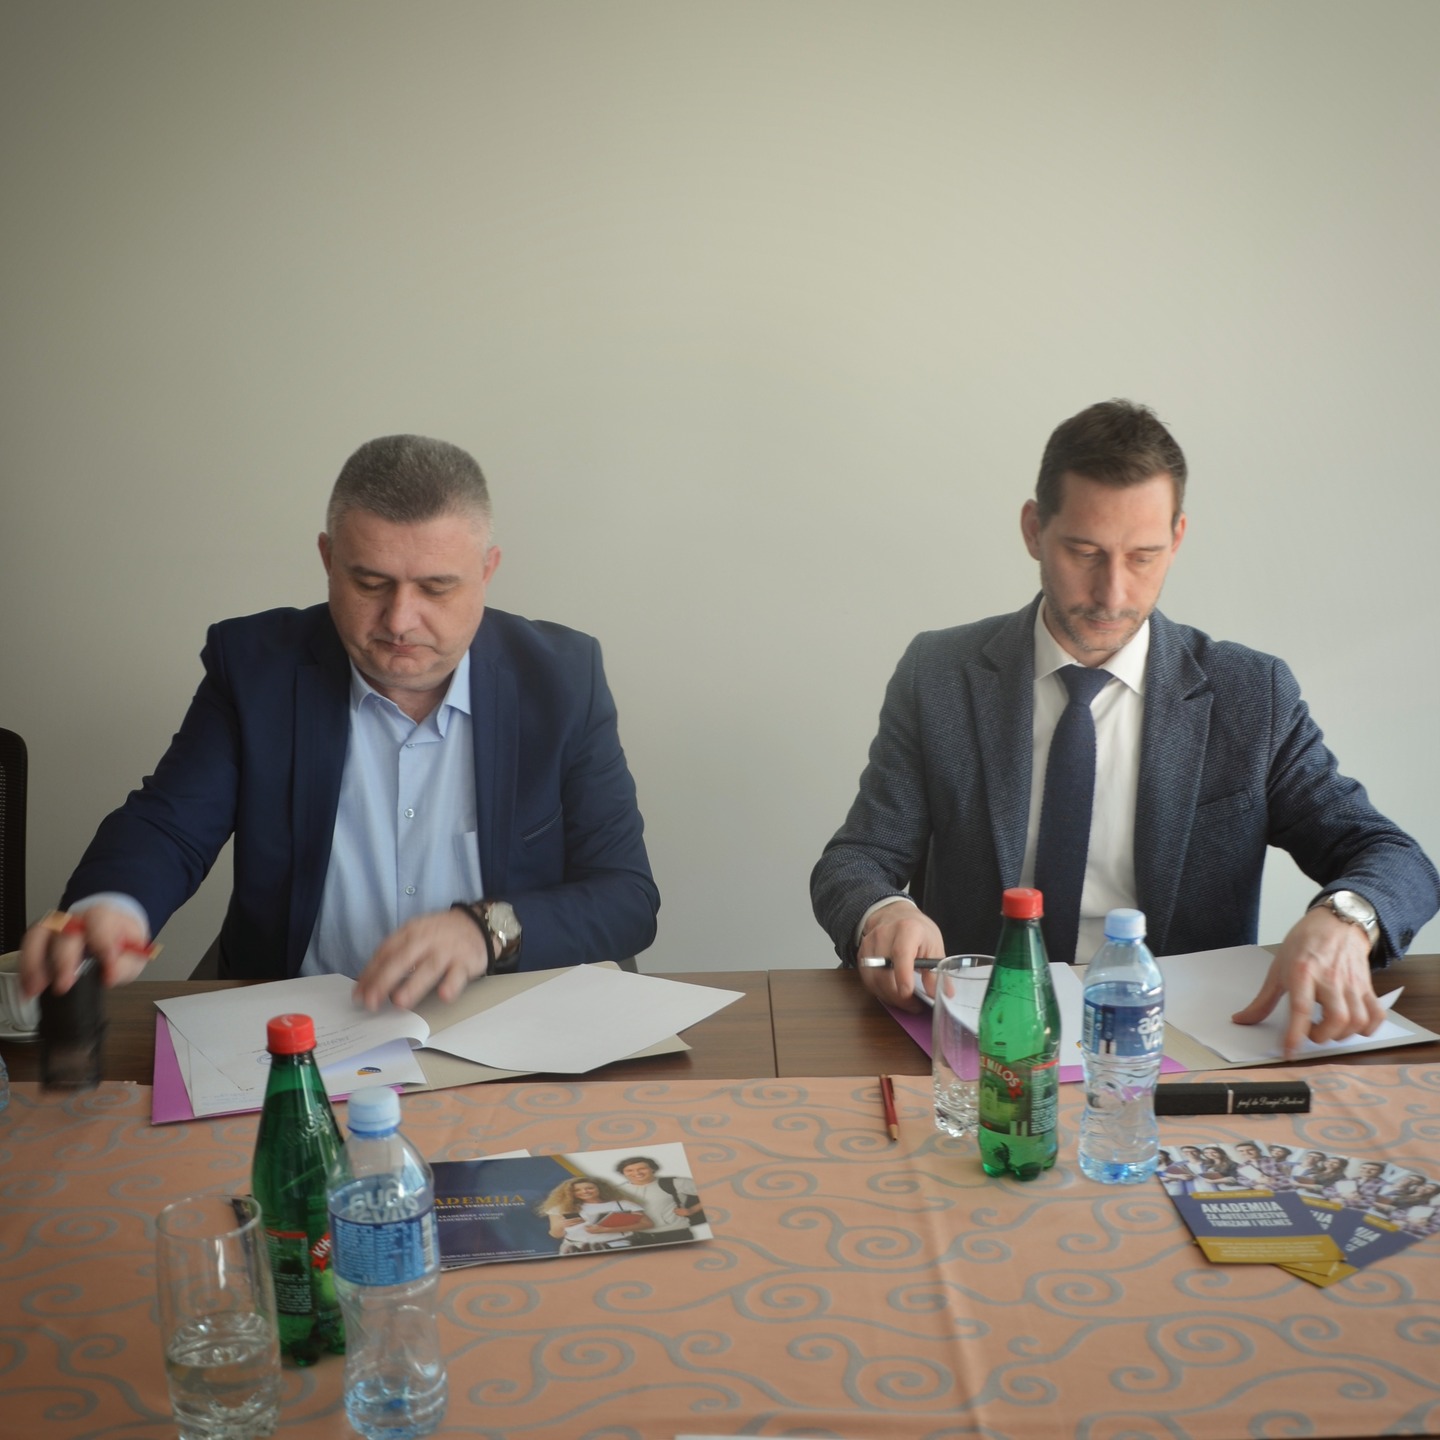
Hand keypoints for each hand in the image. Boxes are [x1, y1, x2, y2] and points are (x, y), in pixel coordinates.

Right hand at [19, 905, 152, 996]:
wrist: (111, 931)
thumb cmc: (120, 942)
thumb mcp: (133, 954)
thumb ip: (125, 964)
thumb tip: (109, 975)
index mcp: (104, 917)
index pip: (100, 922)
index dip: (102, 945)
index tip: (106, 971)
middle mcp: (77, 918)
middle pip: (65, 931)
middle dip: (63, 960)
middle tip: (63, 986)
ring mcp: (57, 926)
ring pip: (38, 935)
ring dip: (34, 963)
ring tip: (34, 989)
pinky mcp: (42, 936)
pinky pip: (28, 946)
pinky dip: (25, 968)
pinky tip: (27, 987)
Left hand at [353, 907, 491, 1011]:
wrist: (476, 924)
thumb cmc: (439, 935)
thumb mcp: (414, 937)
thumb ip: (393, 957)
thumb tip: (367, 983)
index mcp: (410, 932)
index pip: (385, 952)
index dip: (370, 973)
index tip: (359, 994)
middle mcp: (427, 939)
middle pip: (402, 959)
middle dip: (384, 981)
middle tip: (371, 1002)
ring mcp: (447, 950)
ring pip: (428, 968)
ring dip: (413, 985)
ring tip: (399, 1001)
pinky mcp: (466, 961)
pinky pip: (458, 974)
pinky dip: (451, 984)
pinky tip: (444, 995)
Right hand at [855, 902, 945, 1012]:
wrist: (894, 914)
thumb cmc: (917, 930)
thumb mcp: (934, 945)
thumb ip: (937, 970)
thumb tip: (943, 993)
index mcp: (907, 929)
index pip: (901, 953)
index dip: (903, 975)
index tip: (908, 993)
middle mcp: (884, 934)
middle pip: (884, 971)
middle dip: (898, 995)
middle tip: (914, 1006)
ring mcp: (869, 944)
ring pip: (873, 978)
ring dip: (888, 996)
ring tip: (905, 1002)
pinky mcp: (861, 954)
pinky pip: (867, 979)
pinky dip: (879, 991)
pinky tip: (892, 994)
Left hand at [1230, 905, 1382, 1058]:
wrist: (1336, 923)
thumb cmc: (1304, 944)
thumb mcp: (1278, 969)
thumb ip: (1263, 1000)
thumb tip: (1242, 1020)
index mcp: (1303, 973)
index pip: (1300, 1009)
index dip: (1295, 1035)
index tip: (1289, 1053)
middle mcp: (1330, 979)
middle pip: (1336, 1019)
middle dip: (1322, 1036)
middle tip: (1310, 1031)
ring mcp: (1352, 983)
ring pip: (1357, 1020)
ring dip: (1342, 1034)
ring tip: (1328, 1028)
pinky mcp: (1368, 986)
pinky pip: (1376, 1014)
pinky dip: (1368, 1027)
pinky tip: (1352, 1025)